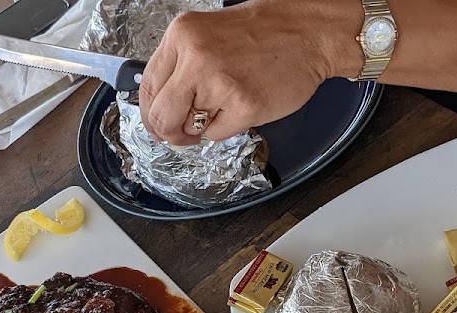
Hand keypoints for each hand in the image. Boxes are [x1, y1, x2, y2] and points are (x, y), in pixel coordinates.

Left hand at [138, 0, 362, 144]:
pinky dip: (227, 128)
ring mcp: (219, 82)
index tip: (158, 124)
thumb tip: (162, 108)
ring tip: (224, 105)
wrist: (309, 32)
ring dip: (203, 127)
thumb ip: (181, 66)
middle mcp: (196, 57)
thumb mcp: (208, 34)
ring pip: (188, 128)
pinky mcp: (244, 106)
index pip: (147, 87)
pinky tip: (242, 105)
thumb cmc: (264, 33)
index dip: (151, 113)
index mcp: (182, 35)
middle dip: (170, 132)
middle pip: (162, 116)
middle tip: (183, 132)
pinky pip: (217, 135)